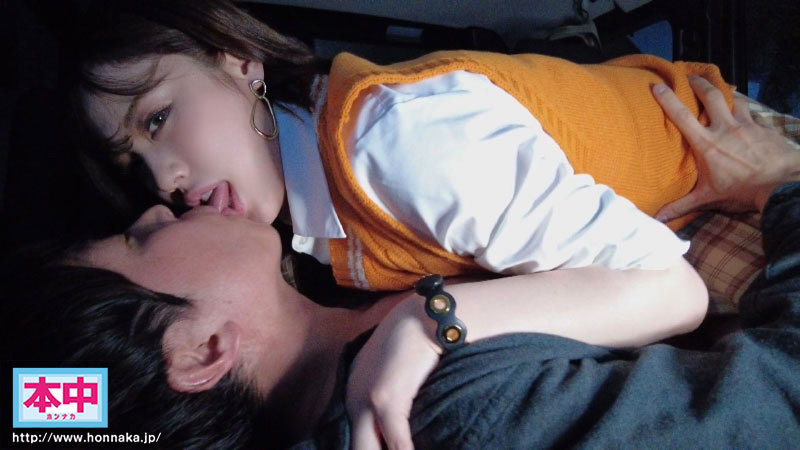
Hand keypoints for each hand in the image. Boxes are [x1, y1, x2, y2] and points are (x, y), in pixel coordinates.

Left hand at [346, 299, 439, 449]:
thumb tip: (397, 429)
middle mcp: (352, 401)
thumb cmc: (416, 344)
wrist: (424, 317)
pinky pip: (397, 445)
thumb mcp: (395, 373)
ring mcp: (365, 402)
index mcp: (353, 395)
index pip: (353, 442)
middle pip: (358, 449)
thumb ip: (390, 400)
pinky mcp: (385, 401)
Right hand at [652, 76, 799, 219]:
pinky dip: (744, 108)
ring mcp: (746, 125)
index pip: (682, 116)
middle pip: (711, 96)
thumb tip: (658, 218)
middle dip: (699, 83)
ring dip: (725, 93)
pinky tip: (743, 110)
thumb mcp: (709, 197)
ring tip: (720, 89)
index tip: (658, 86)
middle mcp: (725, 128)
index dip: (668, 99)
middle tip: (691, 76)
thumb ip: (682, 205)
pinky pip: (751, 112)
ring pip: (734, 99)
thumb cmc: (743, 189)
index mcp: (707, 143)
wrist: (782, 183)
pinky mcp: (763, 127)